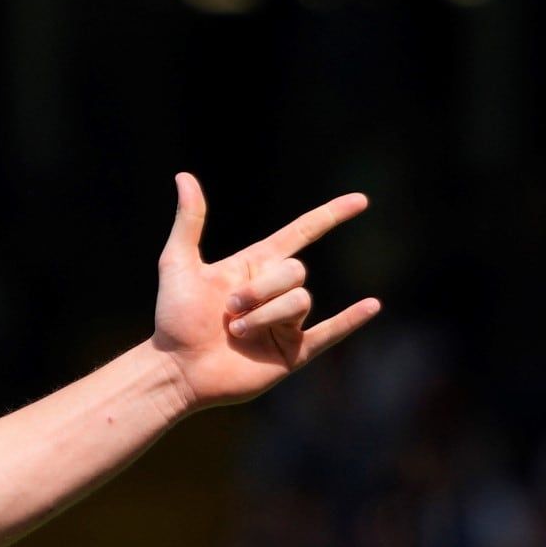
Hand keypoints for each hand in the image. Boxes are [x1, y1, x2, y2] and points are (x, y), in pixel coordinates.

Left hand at [149, 174, 377, 409]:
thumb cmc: (173, 318)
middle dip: (262, 289)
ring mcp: (286, 324)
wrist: (177, 369)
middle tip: (230, 309)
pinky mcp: (291, 353)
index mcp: (255, 266)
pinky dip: (350, 320)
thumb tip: (185, 177)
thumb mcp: (178, 263)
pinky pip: (328, 333)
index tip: (360, 202)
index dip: (330, 216)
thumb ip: (189, 221)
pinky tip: (372, 305)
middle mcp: (274, 293)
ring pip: (301, 302)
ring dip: (266, 315)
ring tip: (237, 331)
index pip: (301, 233)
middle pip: (296, 272)